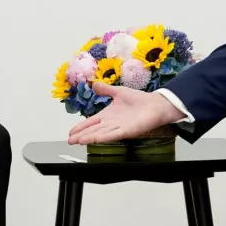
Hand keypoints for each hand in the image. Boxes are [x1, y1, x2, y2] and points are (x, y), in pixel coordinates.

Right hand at [67, 82, 184, 144]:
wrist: (156, 104)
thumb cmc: (139, 99)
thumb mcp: (118, 92)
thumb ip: (105, 89)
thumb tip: (93, 84)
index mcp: (108, 115)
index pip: (91, 122)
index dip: (81, 127)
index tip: (71, 133)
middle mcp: (111, 123)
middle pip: (93, 130)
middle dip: (81, 135)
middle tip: (70, 140)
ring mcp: (119, 128)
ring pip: (100, 134)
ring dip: (89, 138)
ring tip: (78, 141)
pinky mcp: (127, 131)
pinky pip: (113, 135)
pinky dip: (103, 137)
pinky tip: (95, 139)